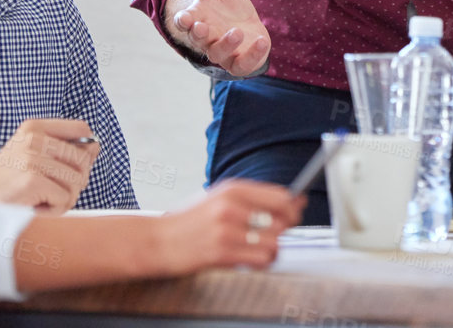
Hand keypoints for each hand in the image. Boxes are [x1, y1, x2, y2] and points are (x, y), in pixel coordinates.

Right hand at [0, 118, 100, 209]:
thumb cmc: (7, 180)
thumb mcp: (32, 154)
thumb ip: (64, 149)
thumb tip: (95, 147)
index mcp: (35, 127)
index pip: (81, 128)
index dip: (86, 149)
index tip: (74, 164)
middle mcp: (34, 138)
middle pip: (83, 159)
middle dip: (75, 180)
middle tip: (54, 189)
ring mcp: (33, 158)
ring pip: (77, 181)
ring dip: (64, 198)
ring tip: (42, 198)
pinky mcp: (33, 180)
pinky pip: (64, 198)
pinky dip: (54, 209)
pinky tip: (36, 206)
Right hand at [154, 181, 303, 274]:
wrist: (157, 240)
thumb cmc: (190, 221)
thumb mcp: (219, 198)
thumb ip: (252, 199)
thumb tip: (292, 201)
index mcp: (233, 189)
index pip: (281, 196)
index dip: (293, 208)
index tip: (295, 214)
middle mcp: (231, 207)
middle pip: (281, 220)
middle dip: (285, 231)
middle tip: (275, 235)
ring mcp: (226, 230)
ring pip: (274, 242)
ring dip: (273, 250)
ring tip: (261, 250)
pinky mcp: (220, 253)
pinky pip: (260, 259)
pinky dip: (263, 262)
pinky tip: (252, 260)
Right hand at [164, 0, 270, 76]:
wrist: (246, 20)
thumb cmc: (225, 3)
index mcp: (196, 20)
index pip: (183, 24)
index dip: (182, 21)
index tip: (184, 17)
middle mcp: (207, 39)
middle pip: (199, 41)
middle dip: (200, 35)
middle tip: (202, 27)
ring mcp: (223, 52)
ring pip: (219, 54)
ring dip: (226, 44)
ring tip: (237, 31)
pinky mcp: (241, 61)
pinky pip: (244, 64)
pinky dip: (252, 55)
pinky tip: (261, 41)